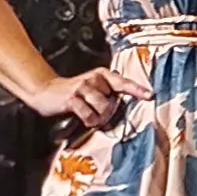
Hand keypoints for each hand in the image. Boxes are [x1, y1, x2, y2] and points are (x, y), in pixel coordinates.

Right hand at [17, 64, 134, 130]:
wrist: (45, 92)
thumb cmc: (74, 93)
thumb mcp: (94, 88)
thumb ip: (108, 93)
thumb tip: (123, 104)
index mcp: (103, 75)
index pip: (123, 82)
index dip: (137, 90)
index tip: (150, 96)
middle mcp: (94, 78)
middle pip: (113, 101)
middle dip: (107, 112)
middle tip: (95, 112)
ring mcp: (83, 87)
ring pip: (102, 108)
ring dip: (97, 118)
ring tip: (89, 116)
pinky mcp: (72, 98)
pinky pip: (88, 114)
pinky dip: (88, 120)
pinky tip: (82, 118)